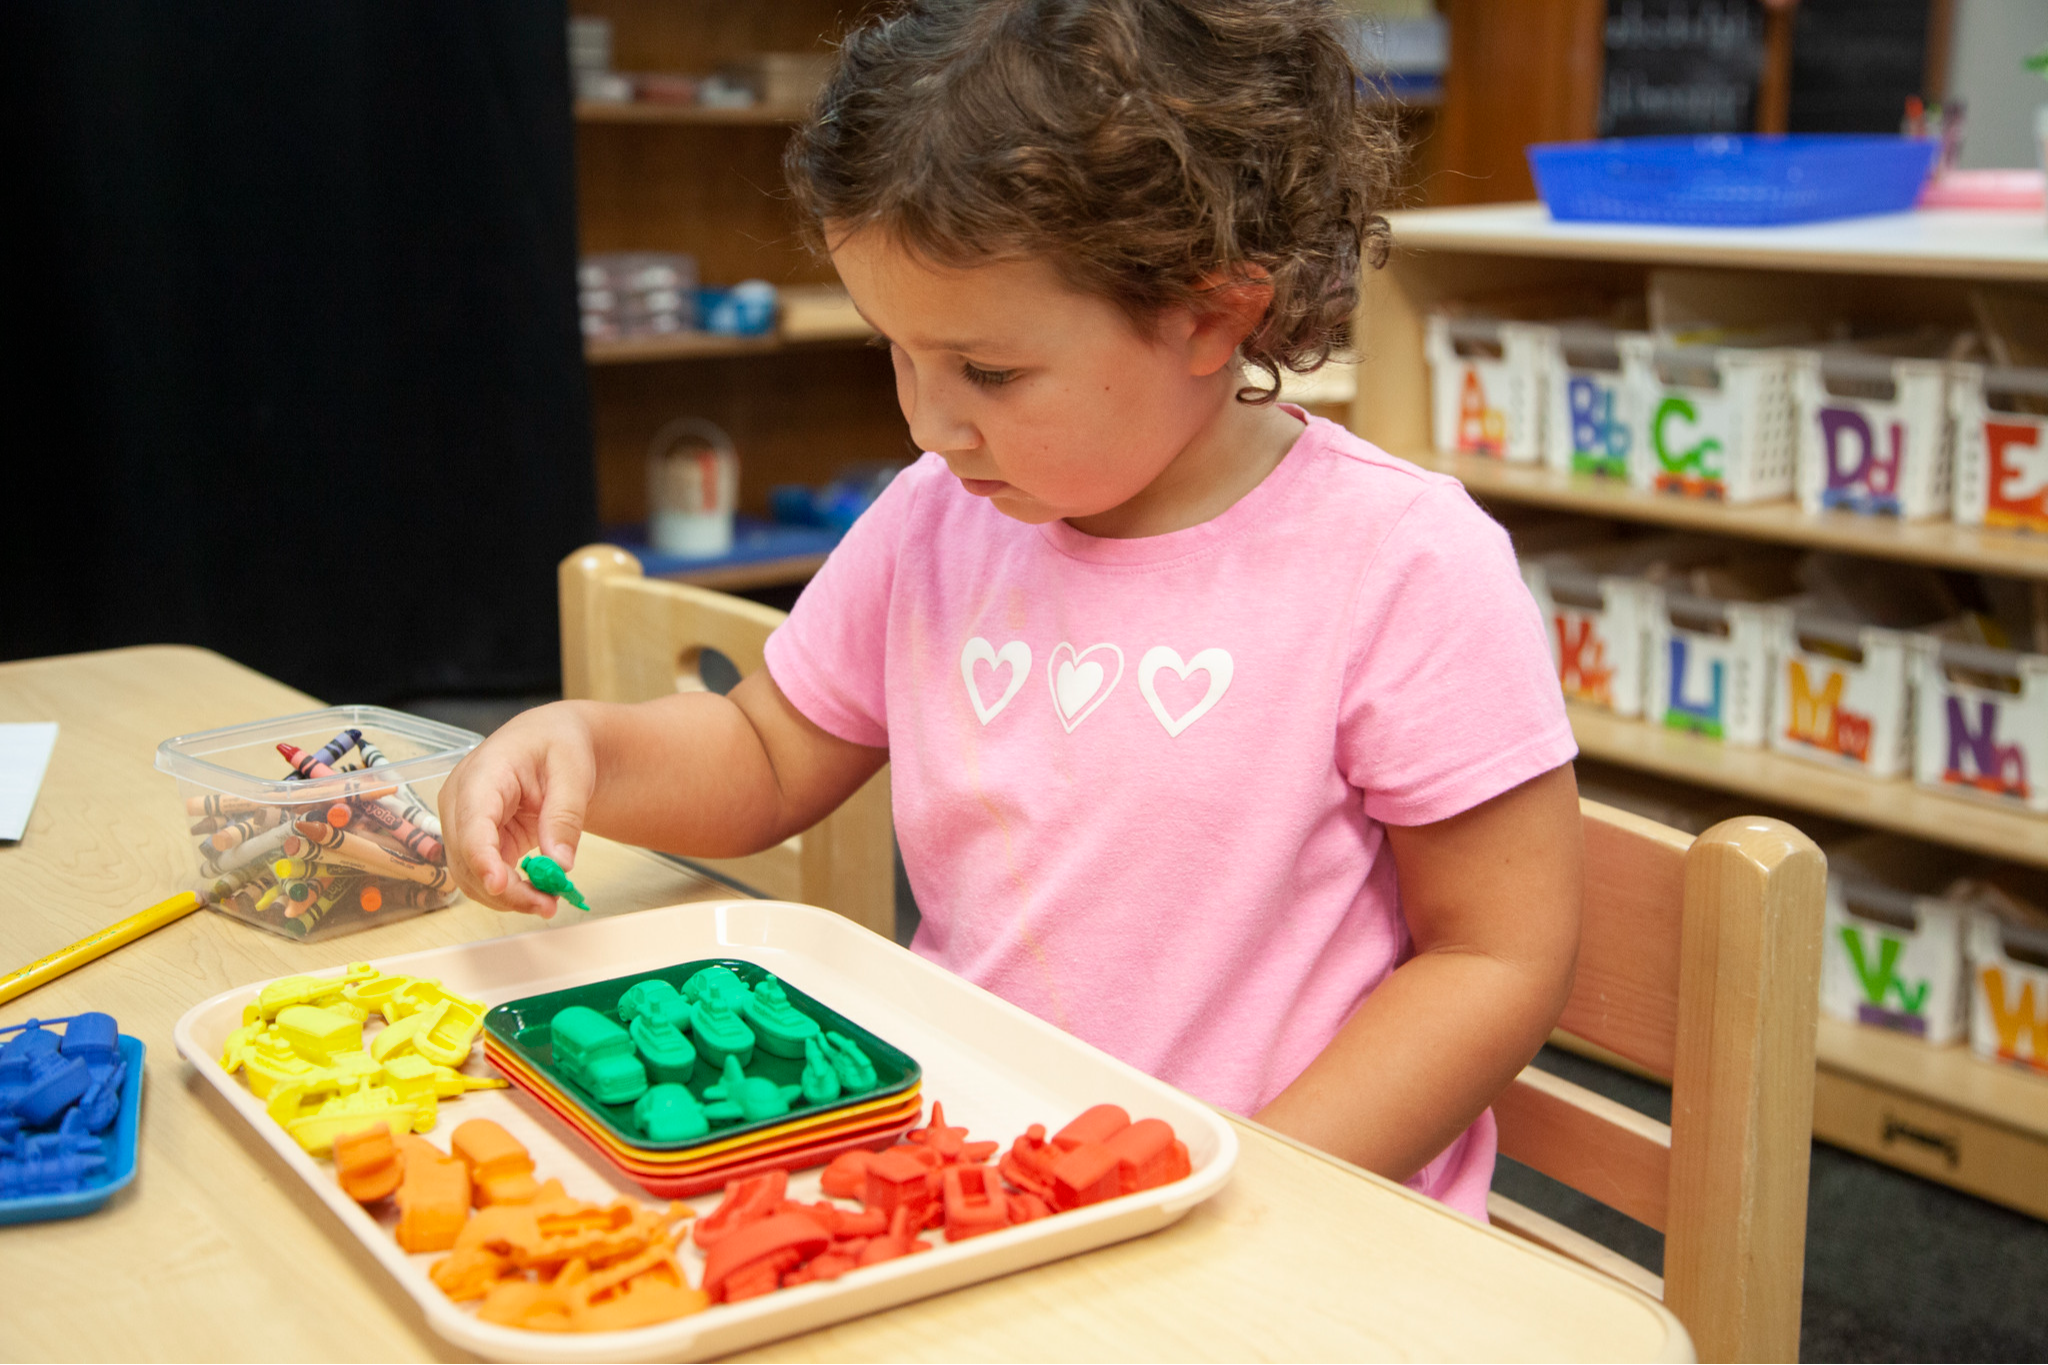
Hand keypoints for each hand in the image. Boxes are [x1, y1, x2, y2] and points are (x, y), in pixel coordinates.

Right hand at [439, 702, 596, 916]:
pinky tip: (537, 895)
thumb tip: (559, 864)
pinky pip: (483, 876)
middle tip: (549, 904)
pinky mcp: (477, 842)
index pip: (472, 822)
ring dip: (507, 897)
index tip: (499, 885)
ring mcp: (464, 824)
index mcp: (482, 773)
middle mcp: (461, 801)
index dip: (482, 857)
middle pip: (468, 857)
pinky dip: (509, 892)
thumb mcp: (573, 771)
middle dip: (505, 889)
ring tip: (549, 902)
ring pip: (471, 875)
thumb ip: (565, 816)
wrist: (552, 739)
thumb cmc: (558, 744)